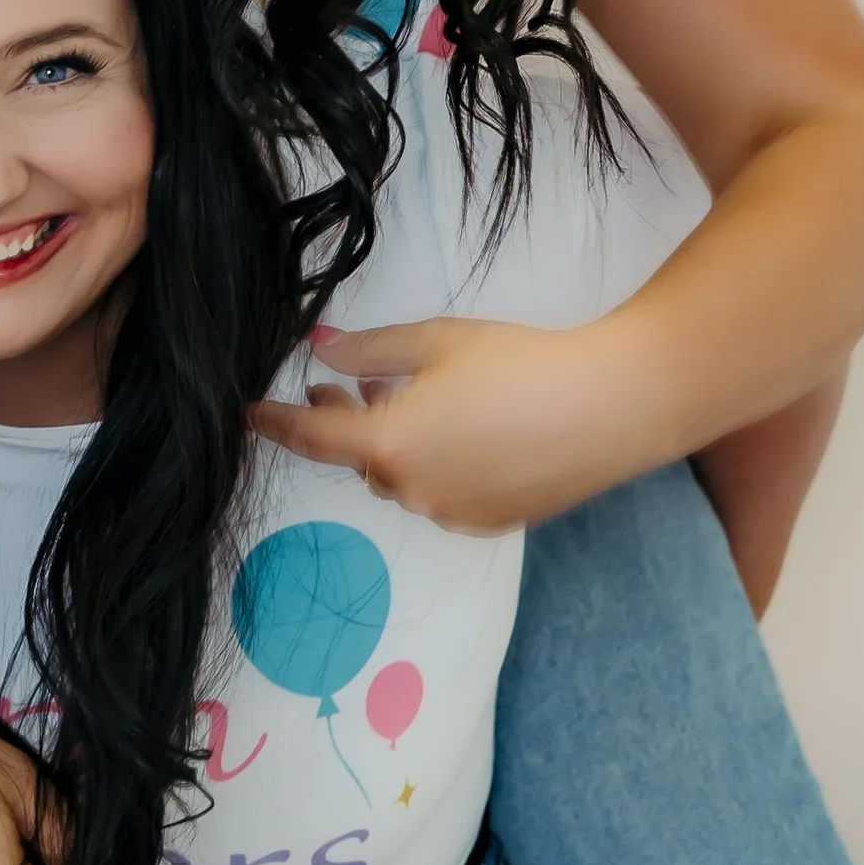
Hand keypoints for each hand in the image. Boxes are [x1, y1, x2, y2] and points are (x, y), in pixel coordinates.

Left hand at [250, 318, 661, 533]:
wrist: (610, 407)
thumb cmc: (520, 364)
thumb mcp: (437, 342)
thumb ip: (370, 351)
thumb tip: (322, 352)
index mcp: (389, 446)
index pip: (312, 439)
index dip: (278, 424)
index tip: (252, 416)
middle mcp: (413, 492)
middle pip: (362, 461)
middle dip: (348, 426)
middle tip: (341, 390)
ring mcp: (453, 514)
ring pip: (405, 481)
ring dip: (396, 446)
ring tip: (411, 400)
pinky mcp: (492, 522)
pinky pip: (444, 495)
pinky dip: (436, 466)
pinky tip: (462, 433)